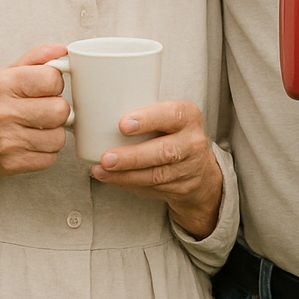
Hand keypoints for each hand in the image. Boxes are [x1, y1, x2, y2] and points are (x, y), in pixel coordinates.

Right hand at [0, 43, 69, 221]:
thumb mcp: (8, 74)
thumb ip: (37, 58)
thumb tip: (62, 49)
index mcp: (5, 84)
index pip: (52, 79)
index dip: (55, 84)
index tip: (46, 88)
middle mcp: (5, 112)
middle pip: (60, 110)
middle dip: (58, 110)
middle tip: (43, 110)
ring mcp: (9, 140)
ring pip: (59, 137)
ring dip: (53, 133)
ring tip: (36, 128)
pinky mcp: (14, 163)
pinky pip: (51, 158)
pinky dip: (46, 152)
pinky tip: (31, 144)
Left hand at [90, 101, 223, 238]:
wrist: (199, 165)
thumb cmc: (172, 132)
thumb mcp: (167, 115)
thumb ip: (144, 112)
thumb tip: (99, 109)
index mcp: (188, 116)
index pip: (171, 115)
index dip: (148, 119)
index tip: (122, 124)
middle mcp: (193, 142)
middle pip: (164, 152)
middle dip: (132, 156)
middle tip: (106, 157)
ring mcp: (189, 168)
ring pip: (156, 175)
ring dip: (125, 174)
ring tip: (102, 170)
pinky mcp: (182, 188)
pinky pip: (152, 188)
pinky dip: (128, 183)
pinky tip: (111, 178)